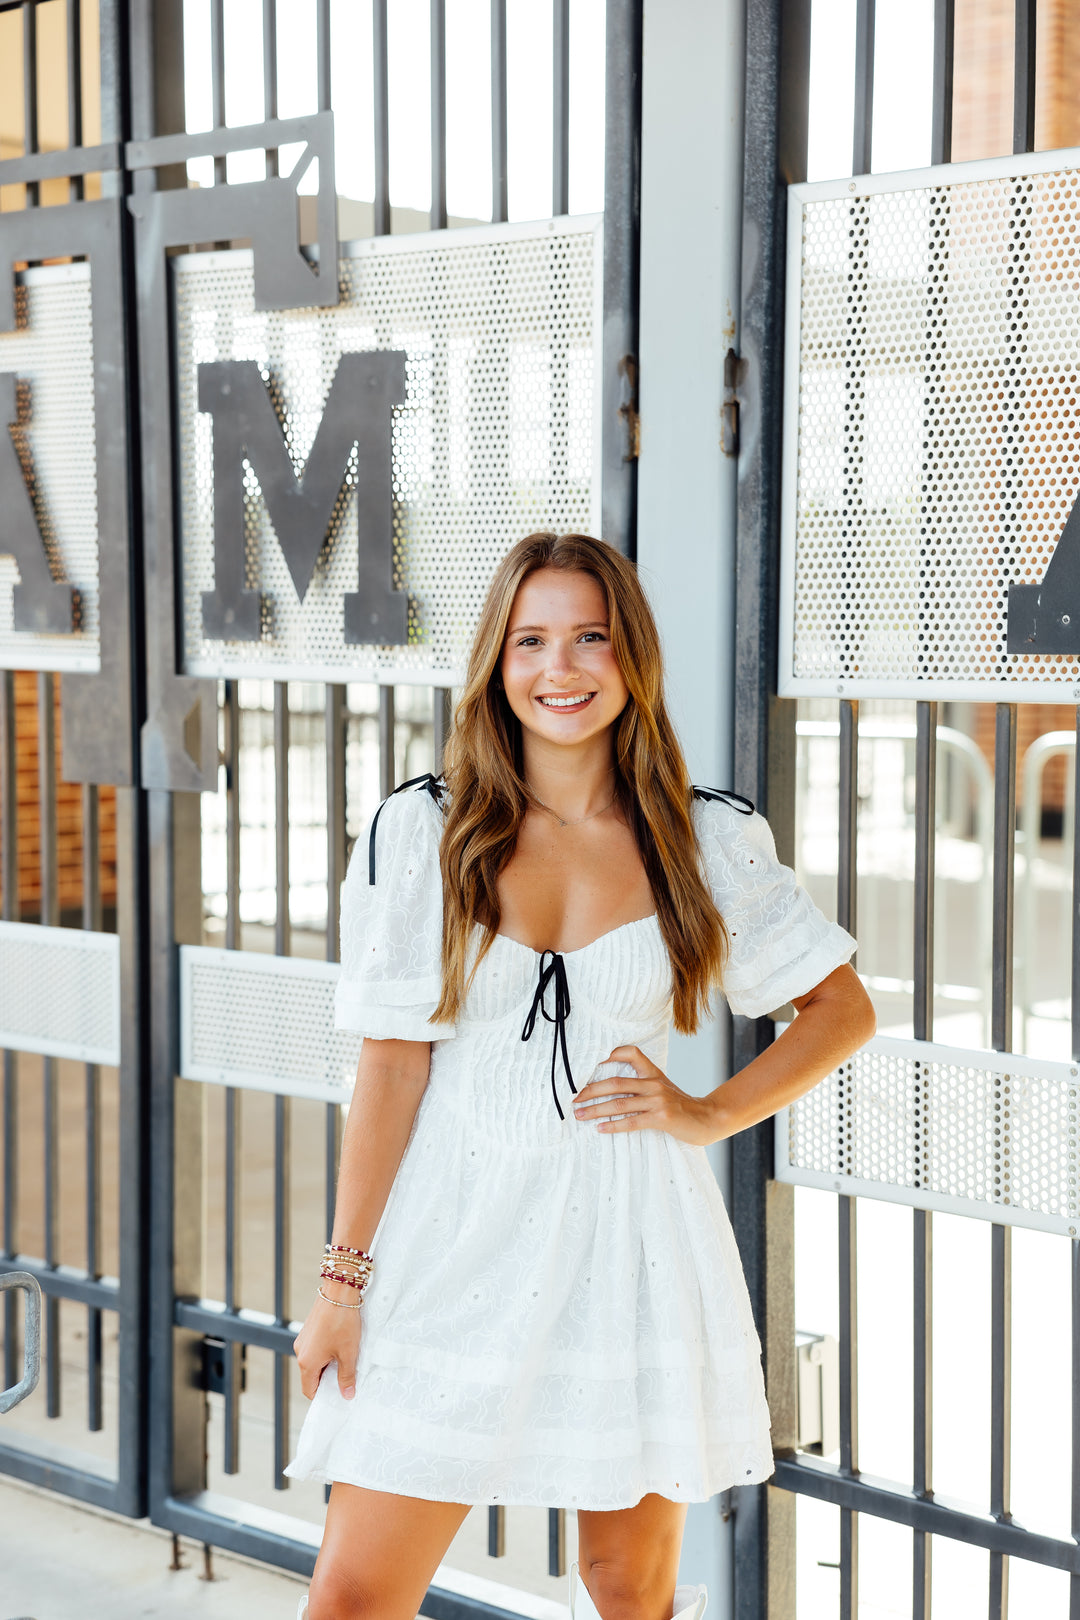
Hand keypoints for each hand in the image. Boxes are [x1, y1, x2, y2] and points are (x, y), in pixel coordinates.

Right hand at [292, 1281, 362, 1400]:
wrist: (338, 1291)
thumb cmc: (342, 1322)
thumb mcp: (348, 1353)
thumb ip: (346, 1376)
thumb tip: (347, 1395)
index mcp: (307, 1362)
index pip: (310, 1390)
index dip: (324, 1395)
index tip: (338, 1395)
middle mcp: (300, 1351)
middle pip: (311, 1376)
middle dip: (327, 1379)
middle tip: (346, 1377)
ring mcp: (303, 1339)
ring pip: (313, 1361)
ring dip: (327, 1364)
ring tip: (345, 1358)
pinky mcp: (308, 1329)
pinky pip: (314, 1348)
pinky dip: (325, 1352)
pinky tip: (341, 1344)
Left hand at [572, 1045, 718, 1145]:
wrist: (707, 1118)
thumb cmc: (681, 1105)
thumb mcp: (663, 1087)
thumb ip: (642, 1083)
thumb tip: (612, 1087)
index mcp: (652, 1073)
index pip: (630, 1053)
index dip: (610, 1054)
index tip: (588, 1065)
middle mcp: (654, 1084)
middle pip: (615, 1083)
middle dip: (591, 1091)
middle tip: (574, 1099)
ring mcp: (658, 1100)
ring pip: (620, 1104)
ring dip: (596, 1110)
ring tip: (580, 1115)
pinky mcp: (662, 1117)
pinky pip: (632, 1121)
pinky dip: (614, 1126)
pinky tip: (600, 1128)